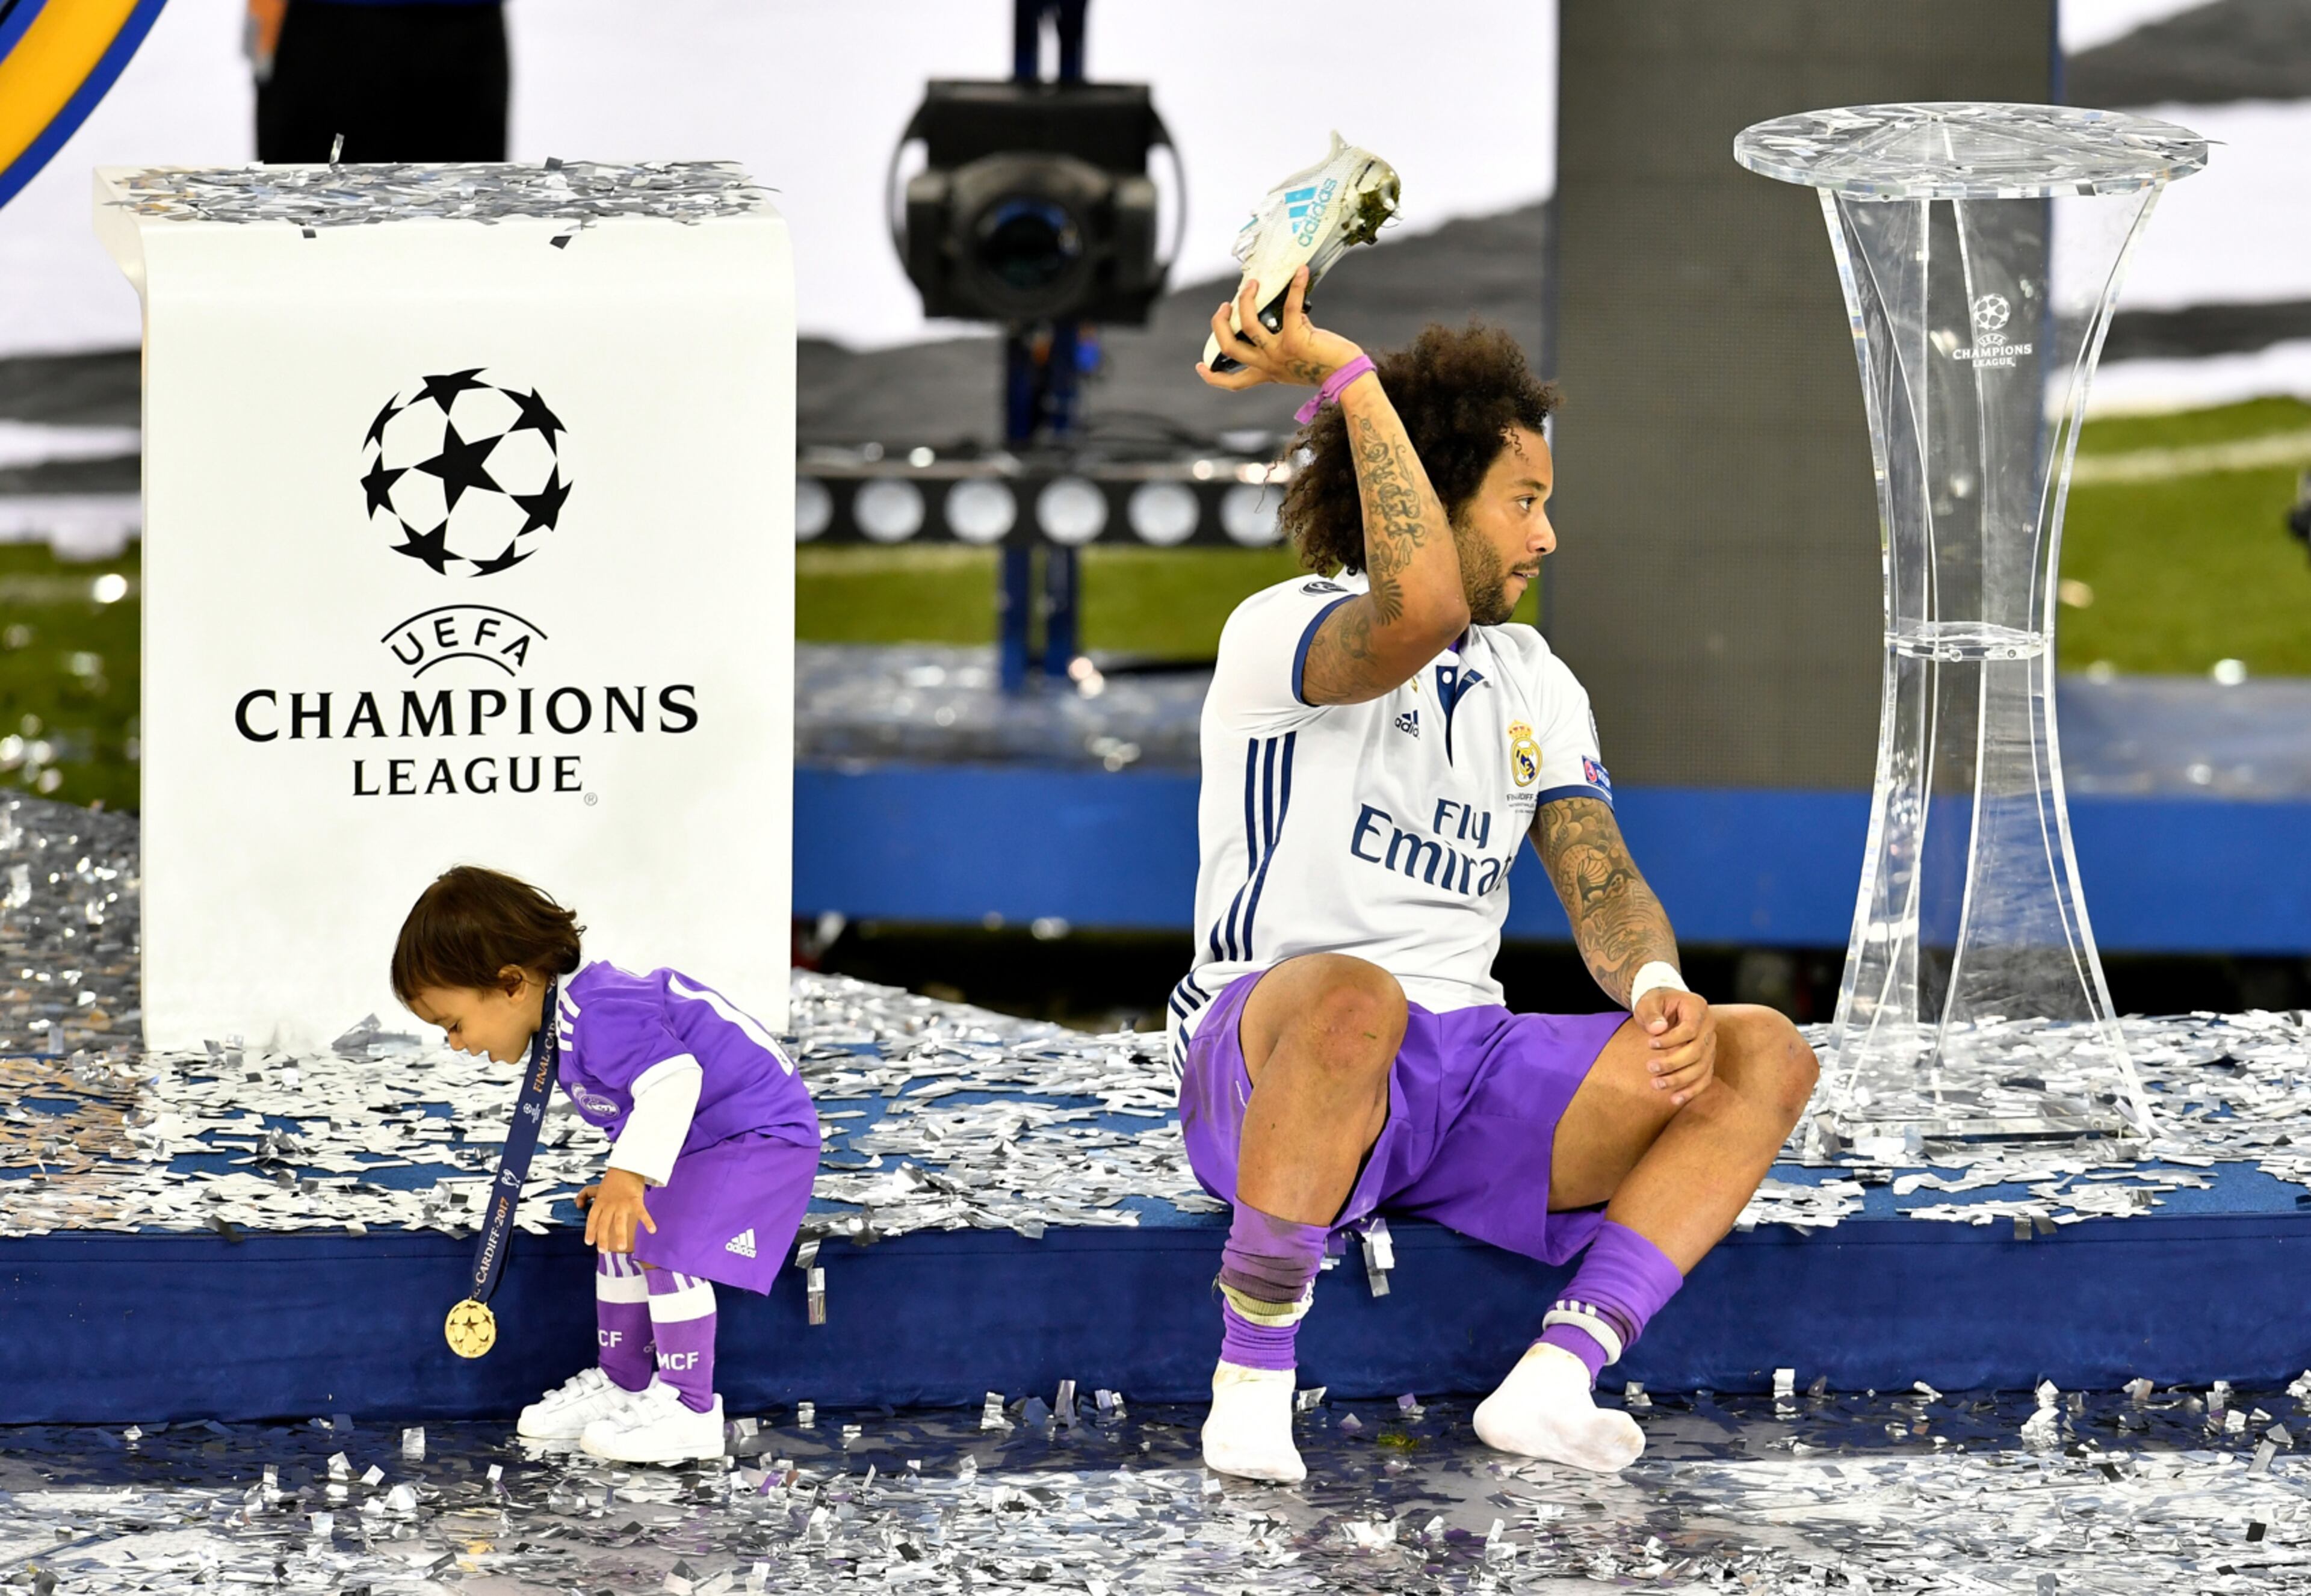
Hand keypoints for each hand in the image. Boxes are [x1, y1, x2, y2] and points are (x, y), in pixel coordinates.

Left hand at [583, 1167, 656, 1252]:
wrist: (626, 1166)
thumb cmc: (612, 1179)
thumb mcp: (595, 1187)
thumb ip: (584, 1196)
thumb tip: (577, 1206)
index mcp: (600, 1202)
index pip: (592, 1218)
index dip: (590, 1231)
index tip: (589, 1242)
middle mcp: (609, 1204)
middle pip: (604, 1223)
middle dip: (602, 1238)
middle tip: (603, 1251)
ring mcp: (622, 1203)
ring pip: (619, 1221)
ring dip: (620, 1235)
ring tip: (621, 1247)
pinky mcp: (635, 1199)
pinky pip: (641, 1212)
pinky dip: (647, 1221)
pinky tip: (652, 1230)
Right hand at [1196, 265, 1365, 392]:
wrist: (1347, 375)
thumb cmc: (1325, 366)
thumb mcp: (1295, 362)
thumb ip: (1281, 345)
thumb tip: (1275, 312)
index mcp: (1267, 373)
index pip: (1233, 382)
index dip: (1213, 376)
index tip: (1200, 365)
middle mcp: (1268, 365)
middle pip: (1228, 347)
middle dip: (1219, 324)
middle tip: (1224, 306)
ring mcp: (1279, 353)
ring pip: (1247, 325)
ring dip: (1245, 301)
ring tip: (1251, 284)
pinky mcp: (1295, 340)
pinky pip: (1290, 307)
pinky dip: (1296, 286)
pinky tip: (1301, 272)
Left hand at [1634, 988, 1716, 1106]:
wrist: (1666, 1006)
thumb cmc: (1656, 1002)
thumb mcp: (1649, 1001)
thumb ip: (1651, 1013)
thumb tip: (1657, 1029)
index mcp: (1697, 1008)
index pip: (1690, 1029)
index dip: (1671, 1040)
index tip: (1650, 1044)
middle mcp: (1709, 1026)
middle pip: (1697, 1052)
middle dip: (1673, 1063)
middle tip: (1650, 1068)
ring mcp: (1710, 1044)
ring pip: (1701, 1068)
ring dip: (1679, 1079)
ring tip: (1656, 1084)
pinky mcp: (1707, 1059)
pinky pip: (1704, 1078)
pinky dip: (1691, 1090)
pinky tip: (1675, 1099)